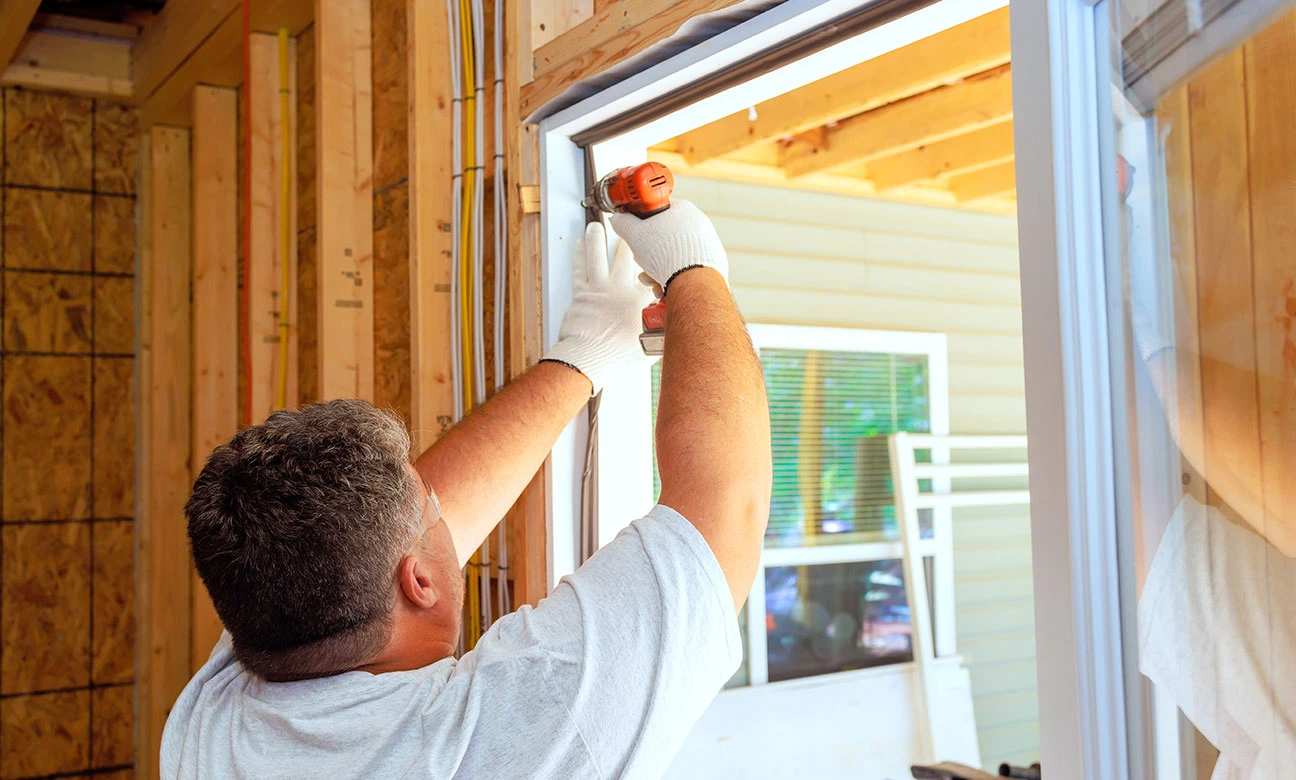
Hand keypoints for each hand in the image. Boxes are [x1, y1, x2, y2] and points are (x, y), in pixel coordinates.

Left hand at [540, 221, 655, 393]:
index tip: (656, 256)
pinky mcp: (581, 292)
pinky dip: (580, 253)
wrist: (590, 358)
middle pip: (625, 257)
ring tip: (598, 225)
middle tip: (630, 231)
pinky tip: (581, 242)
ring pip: (598, 255)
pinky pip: (580, 267)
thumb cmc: (618, 356)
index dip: (654, 264)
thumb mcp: (649, 344)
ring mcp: (599, 288)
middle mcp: (620, 288)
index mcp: (639, 300)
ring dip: (598, 237)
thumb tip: (672, 331)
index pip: (650, 275)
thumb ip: (659, 332)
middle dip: (629, 241)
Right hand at [610, 199, 728, 292]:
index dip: (644, 227)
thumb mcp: (635, 234)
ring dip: (659, 270)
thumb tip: (618, 218)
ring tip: (654, 281)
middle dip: (650, 255)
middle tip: (644, 263)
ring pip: (675, 256)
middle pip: (666, 239)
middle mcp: (700, 224)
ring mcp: (708, 244)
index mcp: (683, 210)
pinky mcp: (713, 263)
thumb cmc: (667, 254)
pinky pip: (688, 269)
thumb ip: (623, 223)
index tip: (638, 238)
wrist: (693, 281)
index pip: (659, 213)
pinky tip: (667, 287)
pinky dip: (676, 278)